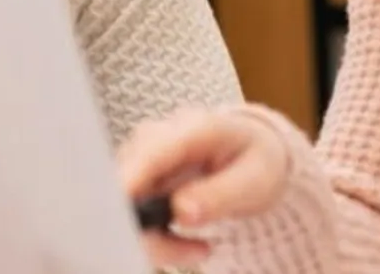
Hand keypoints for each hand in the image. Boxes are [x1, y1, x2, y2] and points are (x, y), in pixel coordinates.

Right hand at [117, 107, 289, 267]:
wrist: (252, 153)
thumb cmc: (255, 161)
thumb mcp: (255, 180)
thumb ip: (220, 195)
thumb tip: (182, 214)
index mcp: (192, 128)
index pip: (151, 153)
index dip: (130, 181)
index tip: (125, 216)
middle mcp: (156, 137)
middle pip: (128, 183)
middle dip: (151, 229)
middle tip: (197, 252)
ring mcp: (141, 156)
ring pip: (124, 203)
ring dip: (156, 239)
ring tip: (199, 249)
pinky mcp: (136, 177)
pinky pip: (132, 213)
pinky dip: (156, 237)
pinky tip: (185, 242)